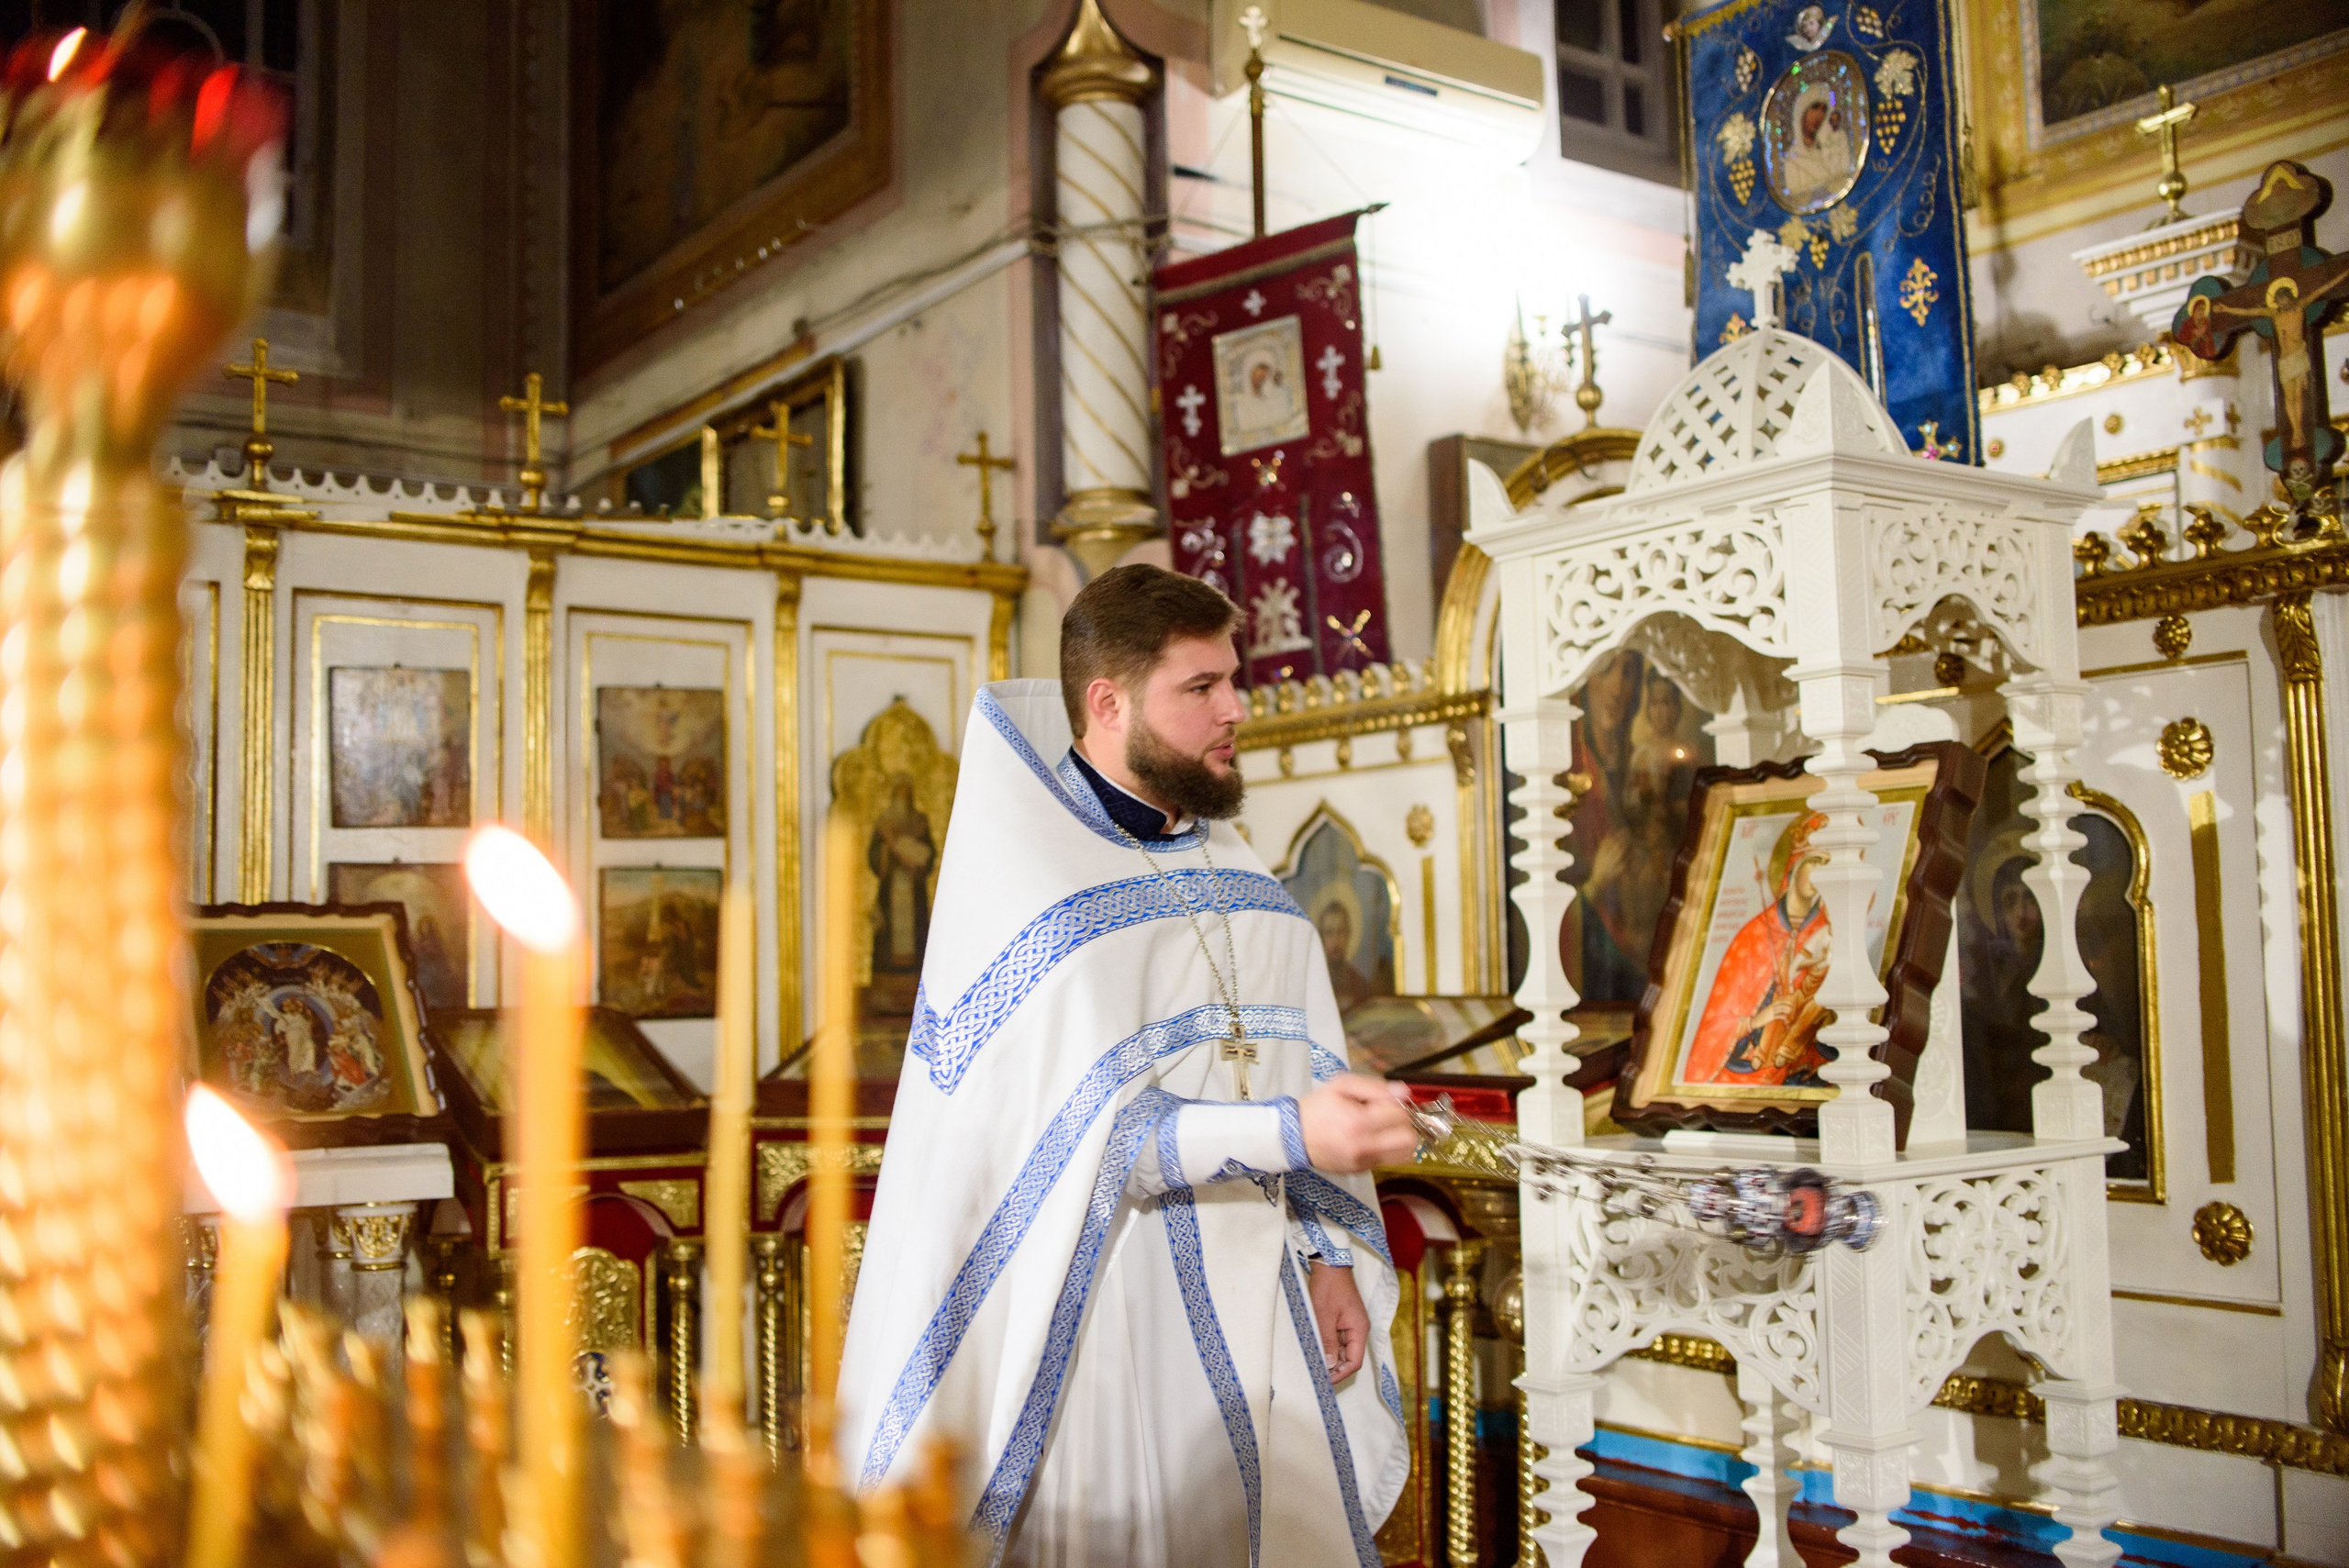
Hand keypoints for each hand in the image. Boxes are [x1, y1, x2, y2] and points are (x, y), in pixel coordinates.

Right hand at [1300, 1074, 1418, 1172]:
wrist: (1292, 1137)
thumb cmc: (1317, 1107)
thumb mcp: (1341, 1085)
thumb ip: (1374, 1087)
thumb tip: (1404, 1092)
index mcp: (1358, 1122)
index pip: (1399, 1114)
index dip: (1397, 1104)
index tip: (1384, 1101)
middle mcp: (1364, 1146)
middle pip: (1408, 1139)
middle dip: (1404, 1124)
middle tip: (1389, 1116)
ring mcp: (1363, 1162)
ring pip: (1405, 1154)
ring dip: (1400, 1139)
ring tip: (1385, 1129)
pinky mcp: (1361, 1171)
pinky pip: (1389, 1161)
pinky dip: (1388, 1149)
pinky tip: (1372, 1139)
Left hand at [1308, 1261, 1370, 1381]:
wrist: (1329, 1264)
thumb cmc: (1328, 1287)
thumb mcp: (1324, 1316)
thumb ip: (1328, 1341)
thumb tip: (1329, 1365)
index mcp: (1359, 1329)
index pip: (1354, 1361)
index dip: (1341, 1373)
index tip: (1325, 1380)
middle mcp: (1358, 1329)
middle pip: (1349, 1357)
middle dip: (1335, 1367)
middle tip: (1316, 1374)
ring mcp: (1351, 1324)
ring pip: (1342, 1349)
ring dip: (1330, 1357)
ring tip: (1314, 1363)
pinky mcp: (1343, 1320)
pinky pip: (1337, 1339)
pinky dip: (1328, 1346)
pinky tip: (1316, 1349)